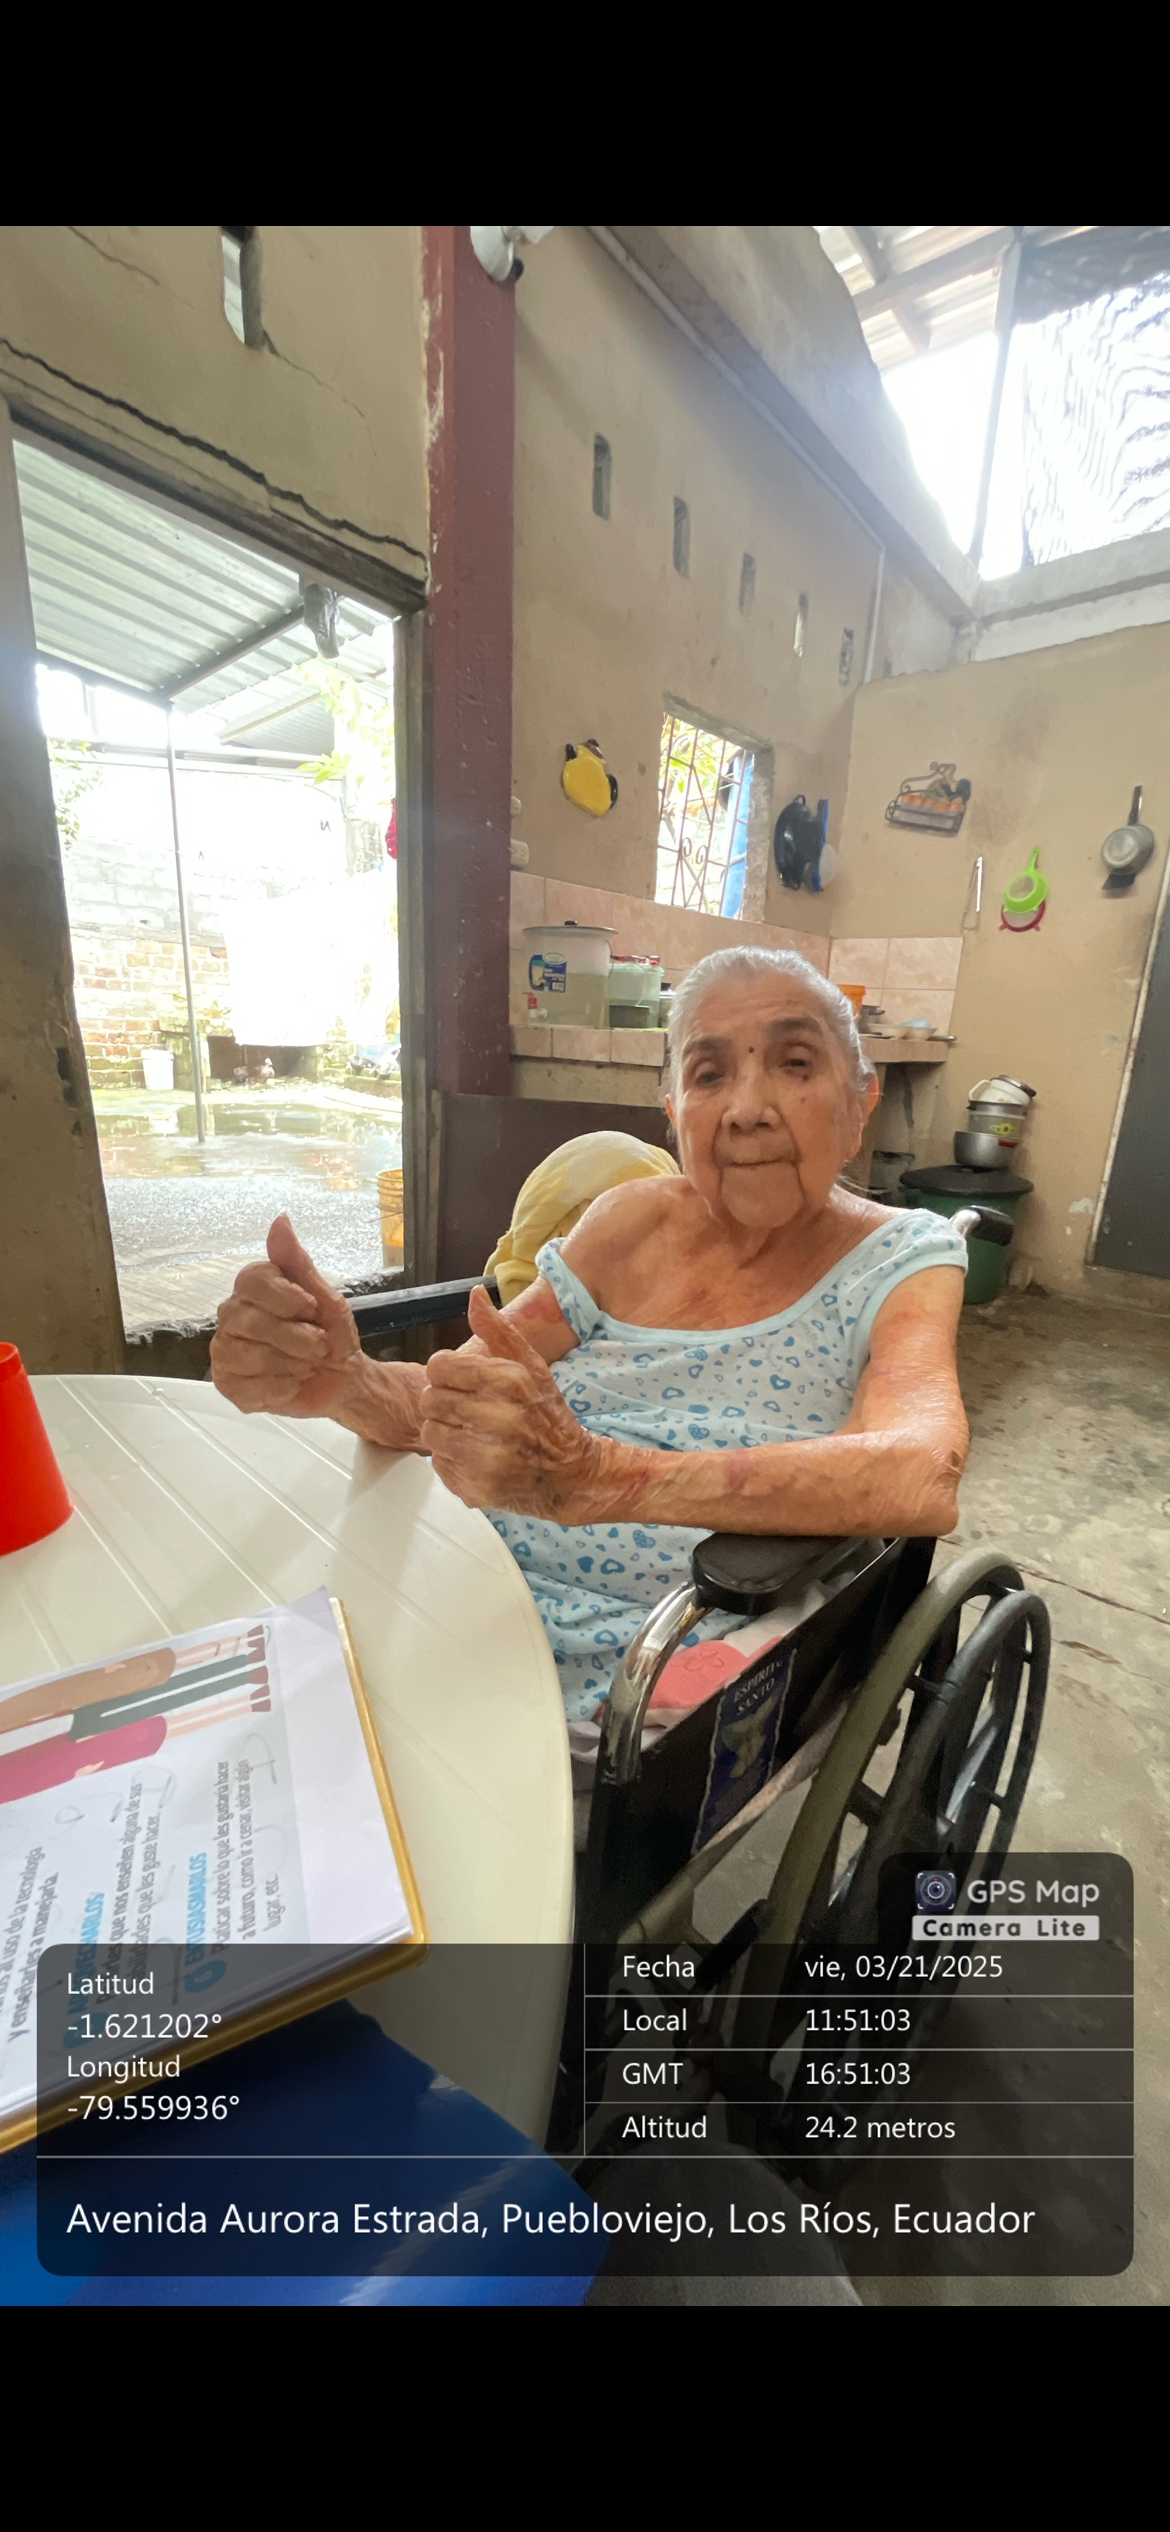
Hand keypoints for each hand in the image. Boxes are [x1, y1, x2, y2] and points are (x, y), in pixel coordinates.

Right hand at [210, 1215, 362, 1417]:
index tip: (311, 1309)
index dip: (286, 1298)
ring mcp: (226, 1350)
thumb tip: (280, 1220)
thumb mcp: (325, 1296)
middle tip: (318, 1344)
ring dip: (292, 1364)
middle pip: (253, 1320)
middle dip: (298, 1337)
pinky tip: (291, 1383)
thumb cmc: (331, 1335)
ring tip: (305, 1364)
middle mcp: (231, 1315)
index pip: (251, 1280)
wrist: (343, 1379)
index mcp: (252, 1289)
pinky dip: (281, 1387)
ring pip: (249, 1355)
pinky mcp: (228, 1384)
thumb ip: (297, 1262)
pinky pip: (248, 1386)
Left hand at [420, 1286, 607, 1518]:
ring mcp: (486, 1458)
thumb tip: (474, 1295)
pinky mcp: (476, 1488)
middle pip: (429, 1400)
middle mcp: (496, 1419)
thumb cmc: (547, 1416)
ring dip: (446, 1433)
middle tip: (468, 1411)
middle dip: (444, 1404)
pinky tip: (477, 1459)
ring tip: (473, 1435)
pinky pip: (439, 1466)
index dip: (447, 1374)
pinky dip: (453, 1462)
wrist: (572, 1475)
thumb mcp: (530, 1367)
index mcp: (508, 1382)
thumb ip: (497, 1331)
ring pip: (430, 1433)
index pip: (439, 1367)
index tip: (462, 1382)